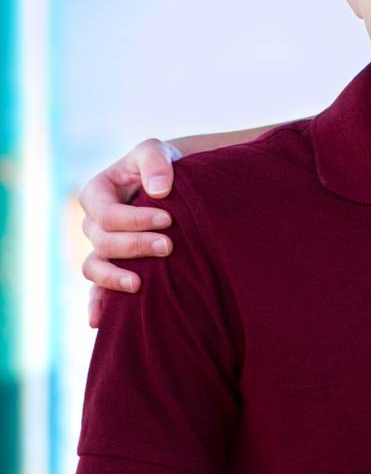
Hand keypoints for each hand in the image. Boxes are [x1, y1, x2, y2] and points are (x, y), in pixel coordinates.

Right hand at [78, 140, 180, 326]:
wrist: (174, 184)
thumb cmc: (162, 166)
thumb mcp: (157, 151)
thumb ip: (155, 162)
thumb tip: (158, 191)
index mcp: (96, 193)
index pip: (107, 215)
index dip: (134, 220)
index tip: (168, 219)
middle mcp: (93, 223)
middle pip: (103, 243)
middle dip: (135, 246)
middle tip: (169, 246)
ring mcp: (101, 248)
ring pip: (94, 269)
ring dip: (114, 278)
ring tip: (140, 284)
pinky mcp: (113, 266)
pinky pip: (97, 290)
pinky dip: (97, 305)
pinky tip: (100, 322)